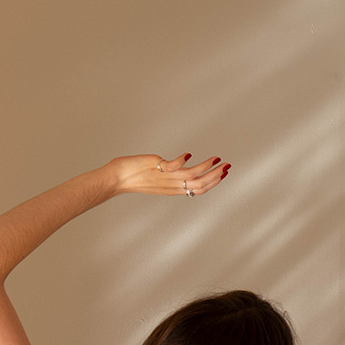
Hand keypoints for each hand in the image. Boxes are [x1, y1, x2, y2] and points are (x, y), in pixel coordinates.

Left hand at [110, 153, 229, 196]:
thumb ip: (170, 175)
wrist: (117, 178)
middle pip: (200, 185)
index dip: (213, 182)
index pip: (199, 190)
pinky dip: (183, 161)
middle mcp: (172, 186)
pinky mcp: (158, 167)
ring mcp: (166, 177)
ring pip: (192, 176)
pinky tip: (189, 153)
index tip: (224, 173)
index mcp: (174, 190)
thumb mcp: (157, 178)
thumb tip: (179, 167)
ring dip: (206, 168)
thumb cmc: (134, 176)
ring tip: (217, 159)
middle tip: (228, 166)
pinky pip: (174, 166)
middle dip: (216, 176)